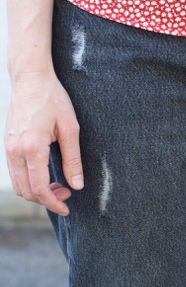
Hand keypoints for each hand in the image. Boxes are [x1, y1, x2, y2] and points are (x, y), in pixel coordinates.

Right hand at [4, 71, 83, 215]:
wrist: (29, 78)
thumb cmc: (52, 99)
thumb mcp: (70, 129)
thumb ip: (73, 160)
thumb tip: (77, 186)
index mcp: (32, 147)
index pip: (39, 188)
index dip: (53, 204)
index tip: (66, 209)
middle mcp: (16, 150)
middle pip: (27, 191)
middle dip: (47, 199)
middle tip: (66, 193)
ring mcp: (8, 147)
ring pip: (19, 185)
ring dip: (37, 192)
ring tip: (57, 185)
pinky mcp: (7, 144)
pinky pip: (15, 173)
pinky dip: (29, 182)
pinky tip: (45, 176)